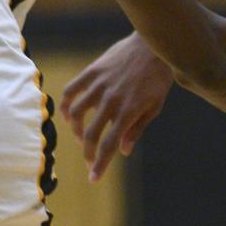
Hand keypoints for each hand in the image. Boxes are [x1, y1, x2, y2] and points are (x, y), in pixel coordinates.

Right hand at [60, 33, 174, 181]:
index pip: (109, 144)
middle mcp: (111, 100)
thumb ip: (137, 129)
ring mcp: (99, 85)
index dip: (100, 164)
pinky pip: (71, 91)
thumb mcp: (154, 107)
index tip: (93, 178)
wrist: (153, 47)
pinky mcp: (92, 72)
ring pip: (77, 114)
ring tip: (84, 138)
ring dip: (78, 131)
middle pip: (92, 134)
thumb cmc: (158, 79)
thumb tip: (123, 151)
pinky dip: (67, 105)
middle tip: (91, 162)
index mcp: (128, 111)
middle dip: (89, 153)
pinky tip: (71, 115)